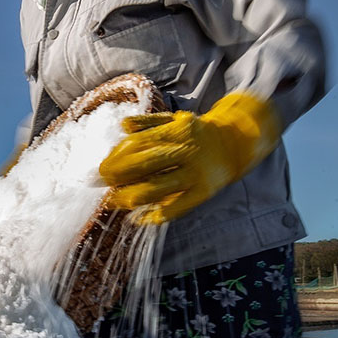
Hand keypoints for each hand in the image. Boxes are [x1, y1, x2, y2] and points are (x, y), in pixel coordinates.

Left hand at [99, 92, 281, 224]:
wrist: (236, 142)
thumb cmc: (196, 132)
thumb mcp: (173, 119)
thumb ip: (147, 122)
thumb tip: (122, 125)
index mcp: (175, 131)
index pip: (138, 144)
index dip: (116, 157)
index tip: (101, 169)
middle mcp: (185, 151)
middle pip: (145, 165)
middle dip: (119, 176)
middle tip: (102, 185)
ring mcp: (195, 173)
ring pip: (158, 188)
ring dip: (132, 198)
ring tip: (116, 202)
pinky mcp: (203, 191)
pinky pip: (177, 207)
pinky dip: (157, 215)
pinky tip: (141, 219)